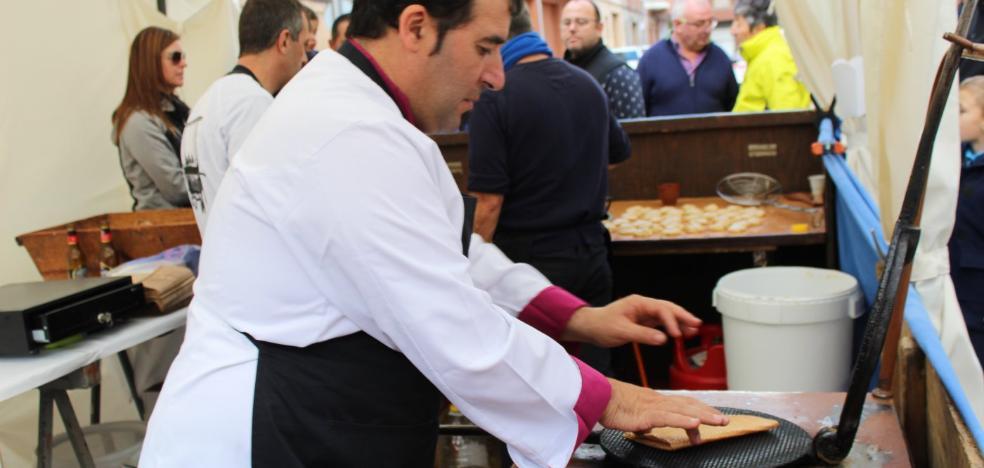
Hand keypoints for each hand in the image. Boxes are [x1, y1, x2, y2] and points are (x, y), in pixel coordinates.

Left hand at [561, 294, 700, 346]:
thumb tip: (662, 338)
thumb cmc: (601, 326)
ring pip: (666, 316)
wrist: (589, 328)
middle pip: (667, 309)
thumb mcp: (621, 331)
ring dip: (679, 322)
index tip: (677, 334)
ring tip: (694, 330)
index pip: (660, 309)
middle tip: (697, 324)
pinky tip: (679, 334)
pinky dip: (670, 328)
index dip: (671, 321)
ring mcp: (643, 313)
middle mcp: (642, 306)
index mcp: (638, 303)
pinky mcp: (642, 322)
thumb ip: (642, 335)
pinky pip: (660, 323)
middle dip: (682, 316)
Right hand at [601, 379, 727, 444]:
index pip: (684, 403)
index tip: (713, 417)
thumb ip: (645, 419)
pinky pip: (667, 417)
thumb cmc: (612, 404)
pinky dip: (683, 420)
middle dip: (708, 412)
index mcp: (657, 400)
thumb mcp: (633, 413)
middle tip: (725, 420)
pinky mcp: (644, 414)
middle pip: (689, 405)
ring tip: (718, 421)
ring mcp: (653, 407)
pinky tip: (694, 423)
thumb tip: (650, 427)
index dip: (701, 409)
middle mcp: (658, 401)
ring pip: (683, 410)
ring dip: (703, 416)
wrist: (597, 396)